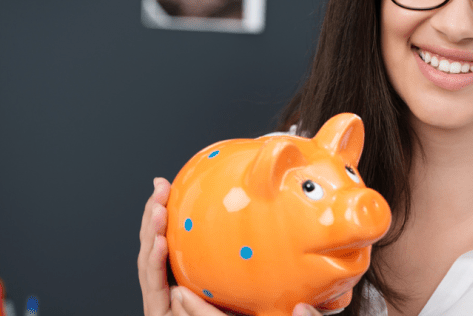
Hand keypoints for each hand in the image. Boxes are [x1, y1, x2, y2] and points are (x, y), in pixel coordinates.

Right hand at [138, 177, 323, 315]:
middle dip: (158, 219)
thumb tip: (302, 307)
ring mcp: (170, 311)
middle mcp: (186, 299)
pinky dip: (152, 266)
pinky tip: (158, 244)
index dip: (189, 223)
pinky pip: (152, 291)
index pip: (194, 253)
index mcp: (211, 292)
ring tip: (156, 208)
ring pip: (153, 269)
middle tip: (161, 188)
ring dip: (150, 235)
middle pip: (167, 254)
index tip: (192, 192)